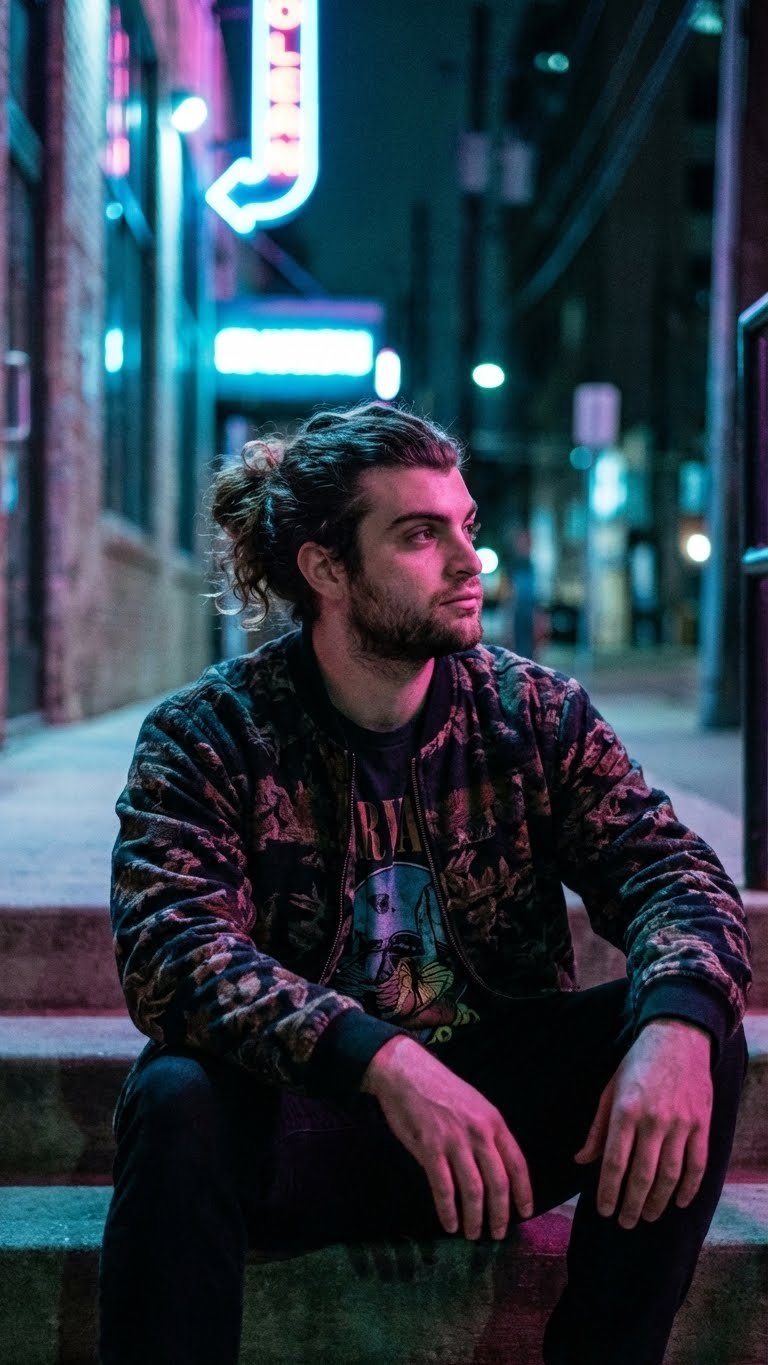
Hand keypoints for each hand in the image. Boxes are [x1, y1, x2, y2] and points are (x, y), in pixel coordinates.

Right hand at [361, 1035, 532, 1239]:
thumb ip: (488, 1133)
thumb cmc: (441, 1089)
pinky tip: (449, 1223)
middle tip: (498, 1234)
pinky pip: (443, 1188)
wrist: (407, 1072)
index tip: (526, 1213)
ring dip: (475, 1218)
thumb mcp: (475, 1104)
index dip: (524, 1192)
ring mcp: (454, 1141)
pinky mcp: (429, 1149)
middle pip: (498, 1183)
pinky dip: (448, 1210)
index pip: (517, 1163)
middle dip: (500, 1214)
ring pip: (473, 1190)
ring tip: (473, 1234)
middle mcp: (479, 1133)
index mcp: (494, 1122)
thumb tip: (498, 1167)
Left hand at [574, 1018, 712, 1228]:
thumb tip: (581, 1160)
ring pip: (670, 1175)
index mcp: (626, 1110)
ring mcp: (682, 1123)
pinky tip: (679, 1202)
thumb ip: (598, 1128)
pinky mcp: (702, 1123)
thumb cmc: (638, 1063)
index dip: (608, 1192)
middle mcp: (654, 1119)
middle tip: (625, 1222)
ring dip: (658, 1202)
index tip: (604, 1211)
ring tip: (647, 1215)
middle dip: (631, 1204)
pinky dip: (689, 1188)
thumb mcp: (610, 1089)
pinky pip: (697, 1164)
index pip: (615, 1162)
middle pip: (642, 1176)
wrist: (678, 1037)